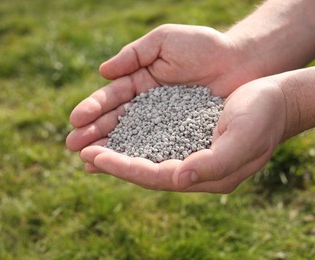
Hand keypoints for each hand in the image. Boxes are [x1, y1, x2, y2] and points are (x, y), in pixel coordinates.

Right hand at [66, 24, 255, 151]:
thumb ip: (134, 54)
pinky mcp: (180, 136)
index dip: (93, 108)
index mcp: (140, 82)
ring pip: (132, 138)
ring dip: (110, 149)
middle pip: (116, 121)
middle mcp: (148, 105)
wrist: (240, 62)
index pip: (112, 98)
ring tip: (88, 161)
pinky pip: (157, 148)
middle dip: (94, 133)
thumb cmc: (204, 47)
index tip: (75, 120)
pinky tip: (123, 168)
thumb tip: (103, 72)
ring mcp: (163, 123)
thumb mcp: (165, 41)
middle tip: (73, 146)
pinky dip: (139, 157)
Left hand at [77, 79, 286, 192]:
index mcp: (207, 174)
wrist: (277, 99)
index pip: (157, 177)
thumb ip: (214, 163)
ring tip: (91, 147)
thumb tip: (180, 177)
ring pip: (148, 157)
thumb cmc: (263, 116)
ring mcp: (192, 153)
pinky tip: (120, 132)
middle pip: (146, 171)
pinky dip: (135, 138)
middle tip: (82, 153)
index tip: (95, 157)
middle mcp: (196, 168)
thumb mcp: (244, 139)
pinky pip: (157, 141)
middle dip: (114, 163)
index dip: (125, 168)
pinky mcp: (190, 136)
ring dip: (120, 152)